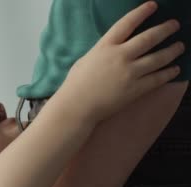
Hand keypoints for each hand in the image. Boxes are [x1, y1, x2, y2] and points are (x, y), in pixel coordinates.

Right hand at [58, 1, 184, 123]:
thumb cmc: (75, 85)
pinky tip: (175, 69)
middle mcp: (120, 56)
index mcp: (105, 47)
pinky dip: (169, 73)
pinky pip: (157, 78)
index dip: (141, 13)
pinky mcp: (136, 89)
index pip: (126, 24)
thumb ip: (102, 52)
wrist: (76, 107)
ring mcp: (130, 73)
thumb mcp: (86, 60)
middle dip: (165, 29)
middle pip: (149, 38)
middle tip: (175, 25)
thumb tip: (113, 49)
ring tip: (180, 46)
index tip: (153, 5)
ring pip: (158, 58)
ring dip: (172, 50)